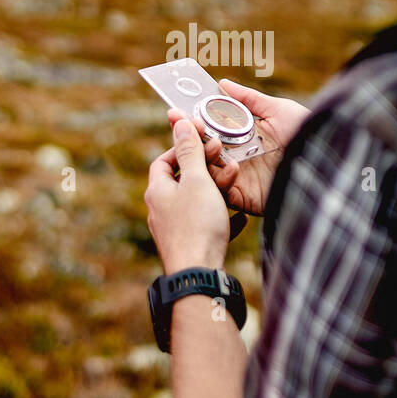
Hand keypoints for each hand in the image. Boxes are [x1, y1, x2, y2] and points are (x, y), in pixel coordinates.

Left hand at [145, 118, 231, 274]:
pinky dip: (222, 218)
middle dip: (207, 169)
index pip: (163, 161)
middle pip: (183, 181)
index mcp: (158, 191)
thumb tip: (178, 122)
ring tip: (236, 183)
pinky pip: (207, 227)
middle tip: (227, 160)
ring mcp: (174, 230)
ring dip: (218, 191)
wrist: (199, 275)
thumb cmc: (197, 225)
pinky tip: (239, 218)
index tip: (203, 142)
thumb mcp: (196, 180)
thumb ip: (190, 151)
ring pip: (197, 203)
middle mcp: (161, 211)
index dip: (182, 148)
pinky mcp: (190, 247)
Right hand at [167, 79, 309, 217]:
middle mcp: (239, 158)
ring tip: (204, 141)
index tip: (176, 110)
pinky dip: (217, 179)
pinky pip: (221, 190)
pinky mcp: (244, 198)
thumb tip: (222, 84)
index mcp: (245, 137)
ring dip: (201, 156)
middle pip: (205, 149)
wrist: (325, 164)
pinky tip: (224, 165)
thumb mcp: (278, 110)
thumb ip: (249, 99)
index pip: (211, 129)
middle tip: (178, 121)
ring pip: (207, 170)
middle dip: (190, 137)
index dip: (194, 120)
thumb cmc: (307, 134)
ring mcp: (240, 179)